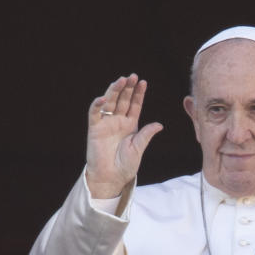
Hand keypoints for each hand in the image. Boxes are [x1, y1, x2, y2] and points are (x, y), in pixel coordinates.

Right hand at [85, 74, 163, 198]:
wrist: (111, 177)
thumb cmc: (125, 165)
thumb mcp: (138, 149)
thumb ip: (146, 135)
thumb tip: (159, 124)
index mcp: (130, 125)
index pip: (134, 105)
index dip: (138, 93)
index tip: (143, 82)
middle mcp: (118, 121)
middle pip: (122, 100)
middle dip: (127, 88)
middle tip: (133, 76)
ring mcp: (106, 123)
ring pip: (110, 102)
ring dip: (114, 91)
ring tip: (121, 81)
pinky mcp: (95, 128)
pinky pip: (95, 113)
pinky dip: (98, 105)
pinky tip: (104, 98)